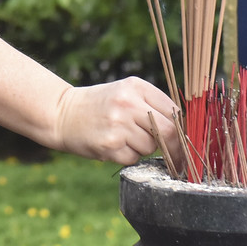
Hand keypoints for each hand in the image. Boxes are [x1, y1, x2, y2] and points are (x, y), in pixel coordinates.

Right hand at [51, 78, 182, 164]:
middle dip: (176, 148)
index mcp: (136, 86)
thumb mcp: (125, 93)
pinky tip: (113, 145)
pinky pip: (134, 158)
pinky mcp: (110, 145)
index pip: (173, 110)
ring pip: (150, 146)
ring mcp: (118, 124)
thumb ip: (151, 104)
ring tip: (124, 137)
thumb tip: (182, 129)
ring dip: (143, 148)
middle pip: (168, 131)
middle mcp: (128, 103)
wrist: (62, 114)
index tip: (184, 140)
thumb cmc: (99, 105)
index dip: (182, 129)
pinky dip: (128, 156)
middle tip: (179, 159)